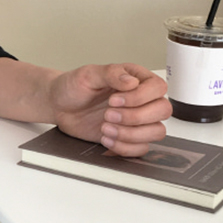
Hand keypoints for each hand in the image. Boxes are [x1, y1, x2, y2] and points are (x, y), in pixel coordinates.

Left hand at [50, 63, 171, 156]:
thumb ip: (111, 74)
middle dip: (134, 116)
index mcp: (137, 80)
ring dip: (131, 134)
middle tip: (108, 115)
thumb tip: (131, 81)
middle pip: (163, 111)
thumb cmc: (74, 87)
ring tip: (104, 128)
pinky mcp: (128, 137)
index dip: (139, 97)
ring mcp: (136, 120)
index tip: (113, 100)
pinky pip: (141, 148)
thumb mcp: (88, 74)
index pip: (158, 88)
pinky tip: (105, 139)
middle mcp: (142, 100)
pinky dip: (124, 147)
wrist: (59, 105)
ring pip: (157, 132)